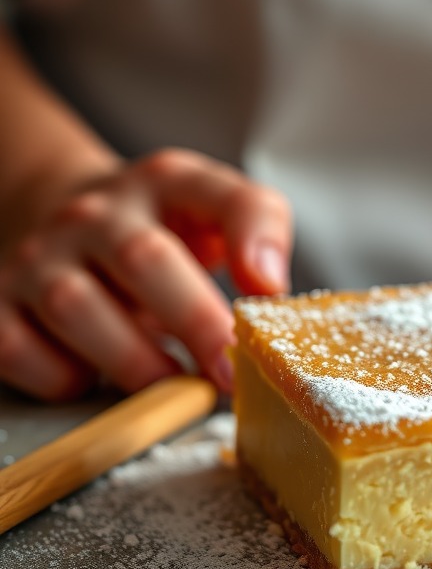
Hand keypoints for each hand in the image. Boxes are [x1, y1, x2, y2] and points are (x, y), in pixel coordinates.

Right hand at [0, 148, 291, 399]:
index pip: (224, 196)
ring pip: (75, 308)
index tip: (270, 290)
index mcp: (167, 183)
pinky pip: (17, 348)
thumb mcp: (214, 215)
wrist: (62, 217)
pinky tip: (96, 379)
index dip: (253, 238)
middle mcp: (98, 213)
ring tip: (172, 385)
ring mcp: (41, 255)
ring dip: (132, 361)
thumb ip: (257, 233)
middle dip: (194, 322)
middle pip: (144, 259)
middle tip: (229, 373)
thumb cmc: (159, 230)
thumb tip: (269, 288)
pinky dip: (63, 378)